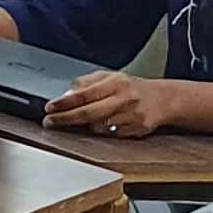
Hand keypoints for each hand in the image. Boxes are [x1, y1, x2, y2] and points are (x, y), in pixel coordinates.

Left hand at [44, 70, 177, 137]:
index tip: (49, 108)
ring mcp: (130, 116)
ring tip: (72, 122)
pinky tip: (98, 126)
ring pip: (97, 127)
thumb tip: (66, 94)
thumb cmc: (132, 89)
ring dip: (81, 126)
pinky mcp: (135, 130)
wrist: (163, 99)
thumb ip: (88, 83)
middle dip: (64, 119)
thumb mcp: (110, 77)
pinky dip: (100, 131)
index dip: (64, 102)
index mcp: (116, 82)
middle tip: (49, 122)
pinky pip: (109, 135)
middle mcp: (124, 98)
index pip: (84, 93)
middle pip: (87, 113)